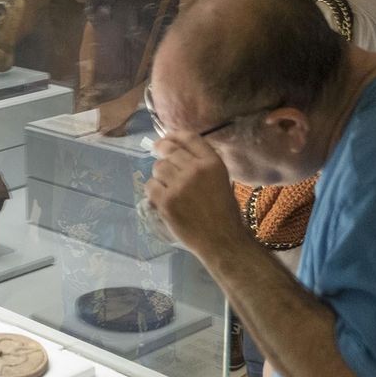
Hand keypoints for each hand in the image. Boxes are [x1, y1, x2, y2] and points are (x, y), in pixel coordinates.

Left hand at [146, 132, 245, 261]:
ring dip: (159, 174)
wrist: (221, 240)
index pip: (189, 138)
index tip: (167, 137)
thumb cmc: (225, 213)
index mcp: (213, 163)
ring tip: (166, 185)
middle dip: (161, 149)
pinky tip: (161, 198)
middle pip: (170, 150)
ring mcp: (179, 185)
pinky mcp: (166, 201)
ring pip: (158, 167)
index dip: (174, 135)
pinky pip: (150, 186)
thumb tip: (179, 152)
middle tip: (156, 150)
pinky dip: (153, 191)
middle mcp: (196, 170)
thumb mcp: (222, 180)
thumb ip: (203, 165)